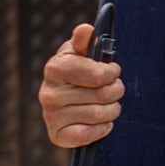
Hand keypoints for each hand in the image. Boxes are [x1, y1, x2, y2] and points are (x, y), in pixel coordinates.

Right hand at [39, 22, 124, 147]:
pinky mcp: (57, 135)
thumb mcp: (78, 53)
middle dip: (116, 91)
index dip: (111, 73)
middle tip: (114, 89)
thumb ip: (83, 41)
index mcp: (54, 68)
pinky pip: (88, 135)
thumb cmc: (76, 73)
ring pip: (100, 115)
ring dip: (112, 110)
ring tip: (109, 105)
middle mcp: (48, 93)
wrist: (63, 102)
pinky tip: (101, 123)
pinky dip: (101, 129)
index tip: (112, 71)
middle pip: (103, 96)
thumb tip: (87, 29)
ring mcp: (51, 116)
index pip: (98, 75)